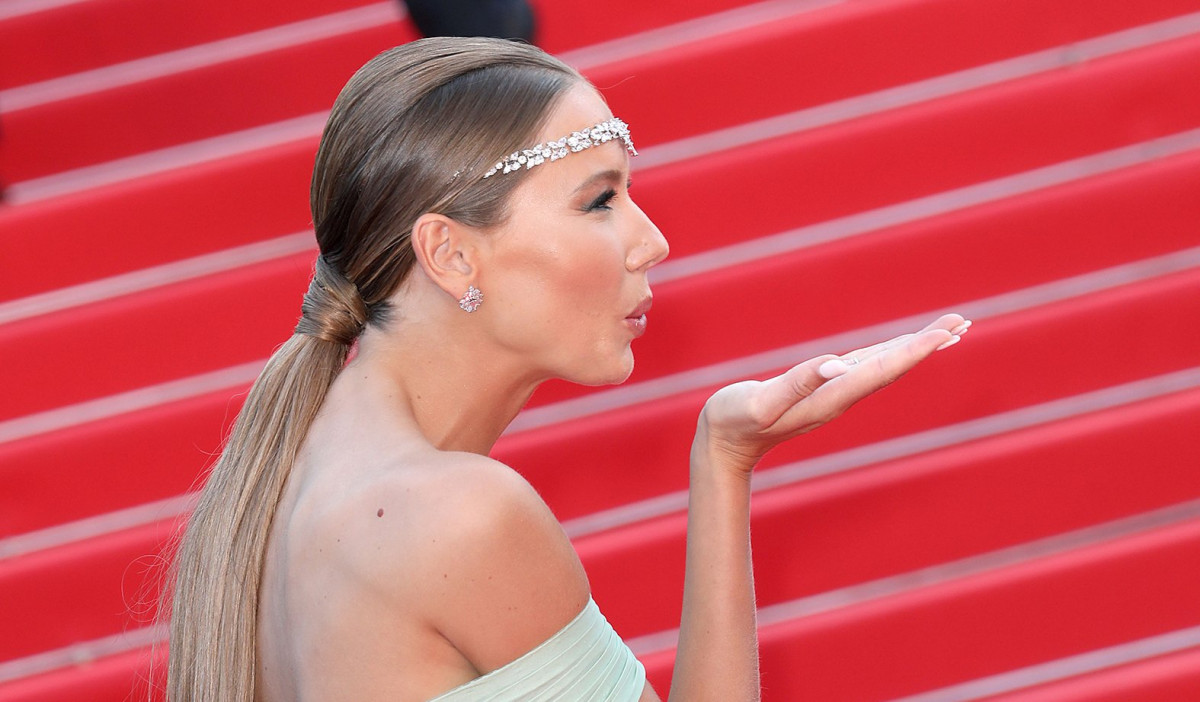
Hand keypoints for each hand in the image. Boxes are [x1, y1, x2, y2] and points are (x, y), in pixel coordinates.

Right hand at [697, 314, 970, 470]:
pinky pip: (866, 367)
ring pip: (885, 366)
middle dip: (928, 345)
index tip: (946, 332)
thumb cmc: (735, 421)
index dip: (915, 349)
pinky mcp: (822, 388)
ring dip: (916, 348)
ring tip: (948, 331)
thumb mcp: (761, 402)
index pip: (882, 369)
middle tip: (963, 323)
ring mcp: (833, 393)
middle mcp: (840, 395)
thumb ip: (797, 383)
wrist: (723, 444)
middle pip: (894, 367)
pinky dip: (891, 352)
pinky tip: (901, 346)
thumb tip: (836, 365)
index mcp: (830, 396)